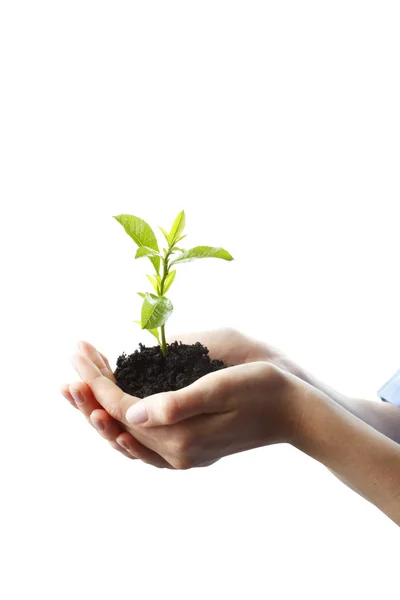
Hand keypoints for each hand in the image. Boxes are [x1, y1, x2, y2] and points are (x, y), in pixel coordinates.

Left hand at [68, 340, 303, 468]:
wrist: (297, 413)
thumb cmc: (264, 390)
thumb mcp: (223, 388)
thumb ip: (177, 404)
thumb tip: (130, 413)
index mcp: (180, 436)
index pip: (122, 404)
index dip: (98, 376)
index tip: (80, 350)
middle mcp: (176, 453)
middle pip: (117, 422)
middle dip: (91, 390)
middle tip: (73, 361)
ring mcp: (184, 455)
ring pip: (127, 435)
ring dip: (100, 409)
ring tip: (78, 387)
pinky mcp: (192, 449)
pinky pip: (144, 444)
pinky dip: (122, 426)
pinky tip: (113, 416)